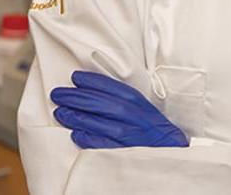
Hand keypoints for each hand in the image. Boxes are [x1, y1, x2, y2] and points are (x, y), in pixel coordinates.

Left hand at [50, 70, 188, 148]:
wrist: (172, 150)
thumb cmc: (152, 128)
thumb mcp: (141, 106)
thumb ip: (121, 98)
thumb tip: (93, 90)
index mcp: (136, 101)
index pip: (109, 86)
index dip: (90, 81)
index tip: (75, 77)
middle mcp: (132, 115)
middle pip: (99, 102)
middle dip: (75, 97)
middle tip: (58, 94)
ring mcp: (128, 134)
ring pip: (97, 122)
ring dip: (76, 116)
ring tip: (60, 113)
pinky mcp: (125, 152)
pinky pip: (102, 143)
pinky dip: (88, 138)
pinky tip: (76, 133)